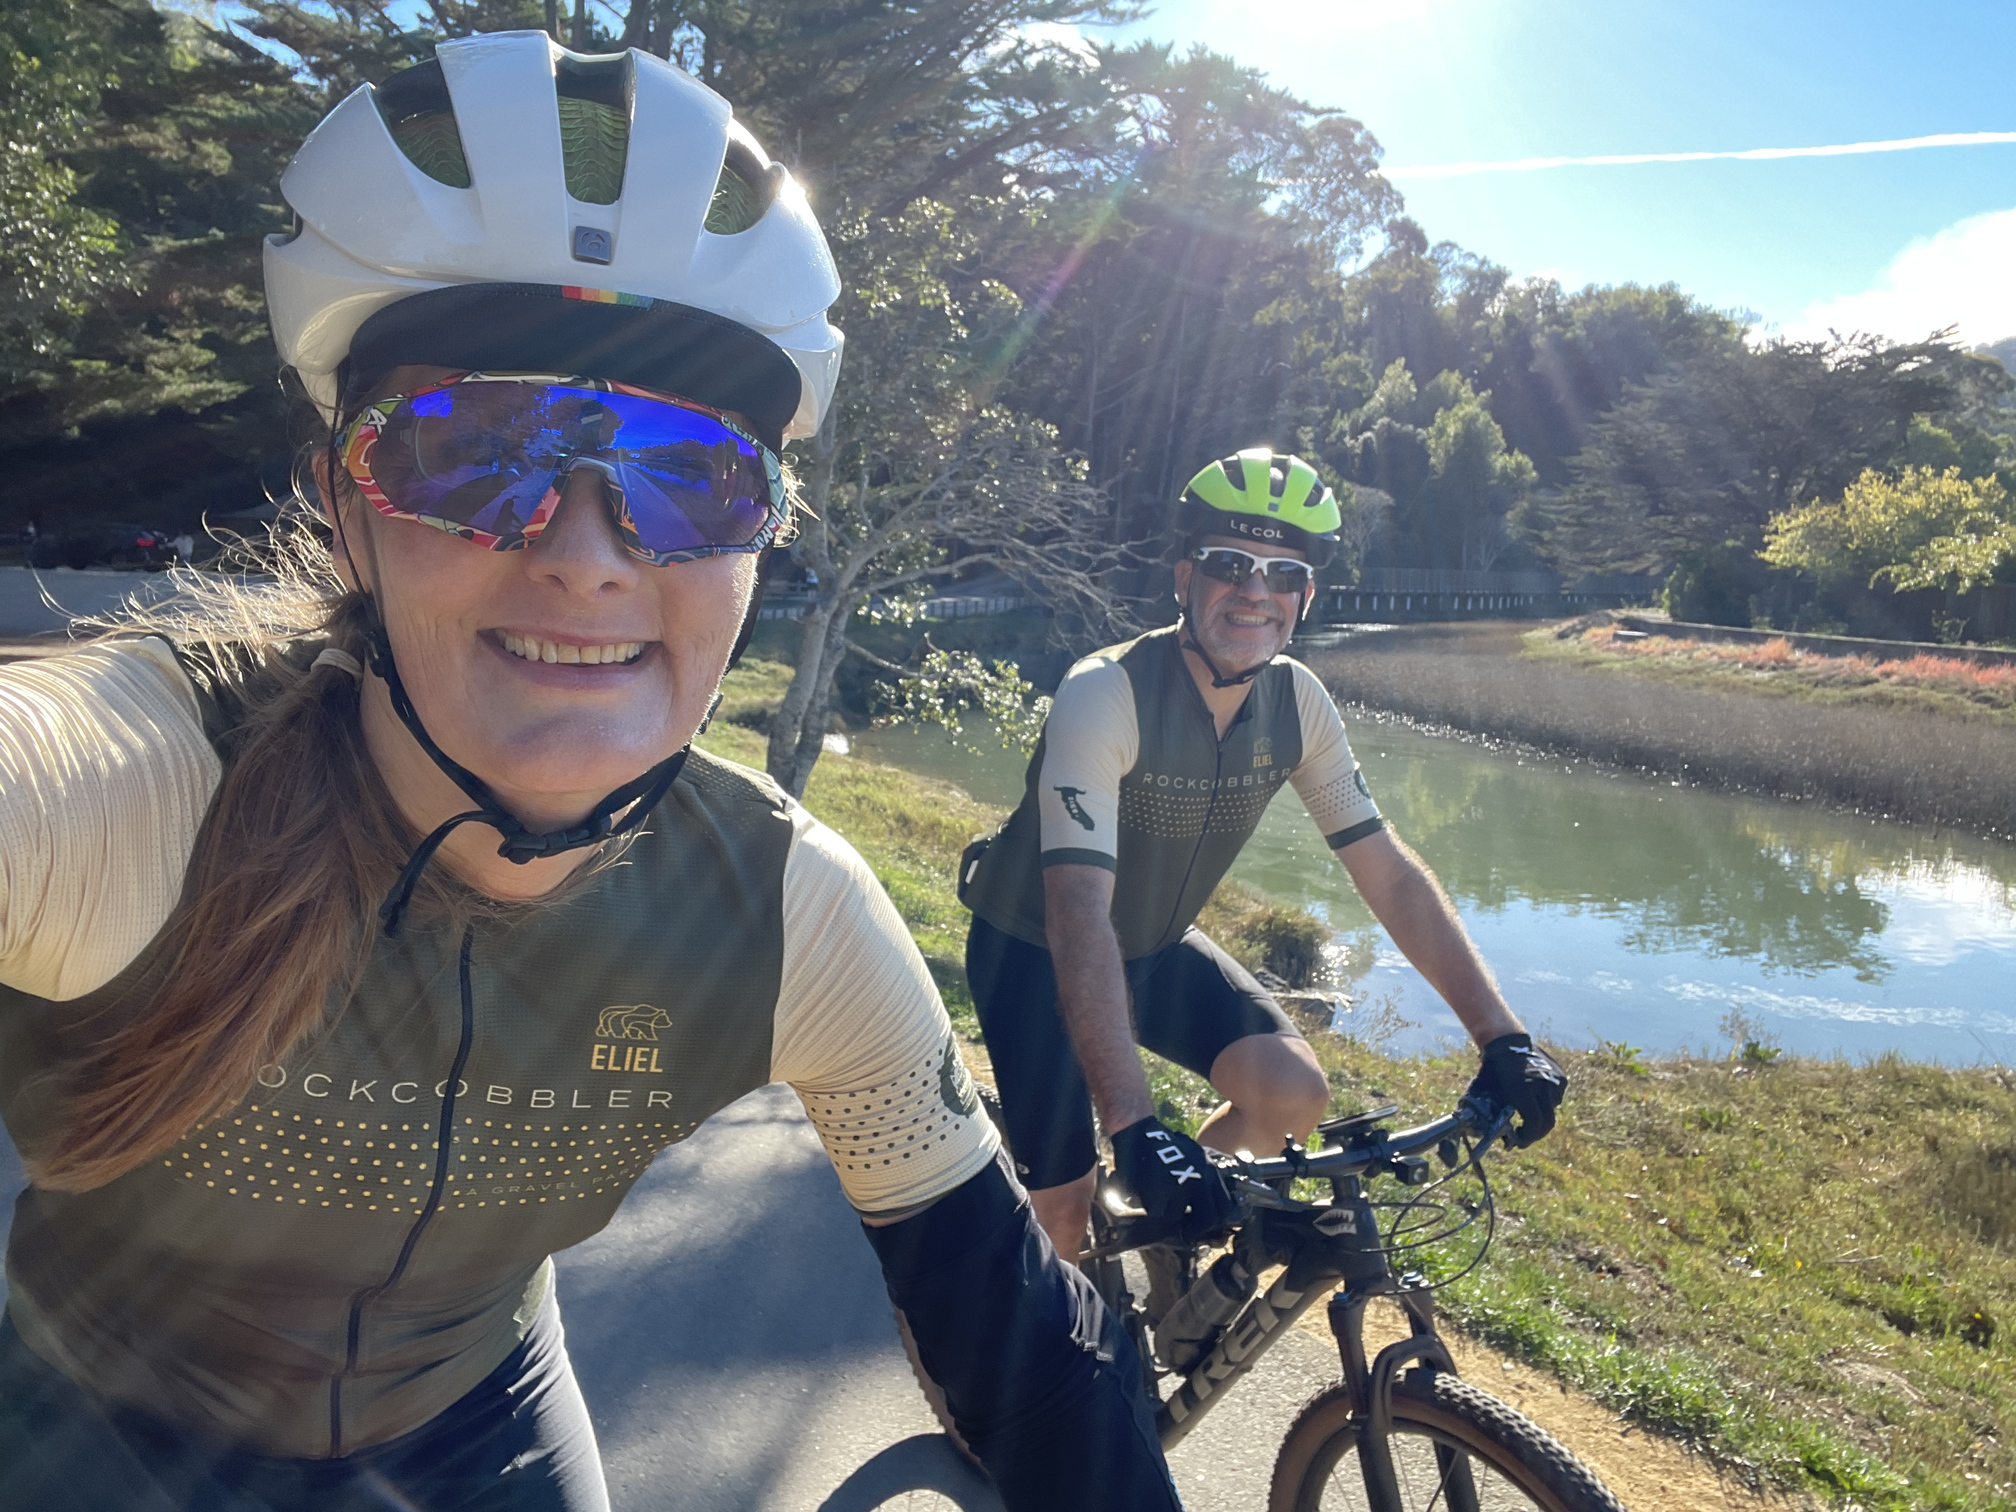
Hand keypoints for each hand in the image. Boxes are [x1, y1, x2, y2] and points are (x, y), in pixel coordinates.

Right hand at [1110, 1118, 1234, 1235]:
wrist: (1139, 1132)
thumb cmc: (1164, 1147)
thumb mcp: (1193, 1158)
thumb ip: (1203, 1179)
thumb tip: (1208, 1210)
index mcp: (1210, 1171)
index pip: (1225, 1207)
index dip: (1216, 1222)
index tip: (1206, 1228)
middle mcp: (1200, 1178)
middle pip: (1208, 1219)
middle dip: (1196, 1230)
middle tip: (1186, 1233)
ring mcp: (1181, 1185)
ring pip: (1179, 1217)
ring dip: (1169, 1214)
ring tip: (1161, 1206)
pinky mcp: (1160, 1190)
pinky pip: (1158, 1213)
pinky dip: (1151, 1209)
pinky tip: (1147, 1198)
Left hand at [1464, 1033, 1566, 1147]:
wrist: (1506, 1042)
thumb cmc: (1491, 1071)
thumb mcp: (1482, 1092)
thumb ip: (1481, 1114)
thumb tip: (1481, 1137)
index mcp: (1524, 1092)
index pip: (1534, 1125)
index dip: (1528, 1138)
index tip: (1519, 1143)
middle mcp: (1543, 1087)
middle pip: (1548, 1122)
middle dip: (1536, 1133)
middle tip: (1526, 1136)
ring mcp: (1554, 1081)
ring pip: (1552, 1109)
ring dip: (1541, 1114)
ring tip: (1527, 1111)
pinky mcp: (1561, 1076)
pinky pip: (1556, 1096)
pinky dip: (1547, 1101)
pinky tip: (1534, 1095)